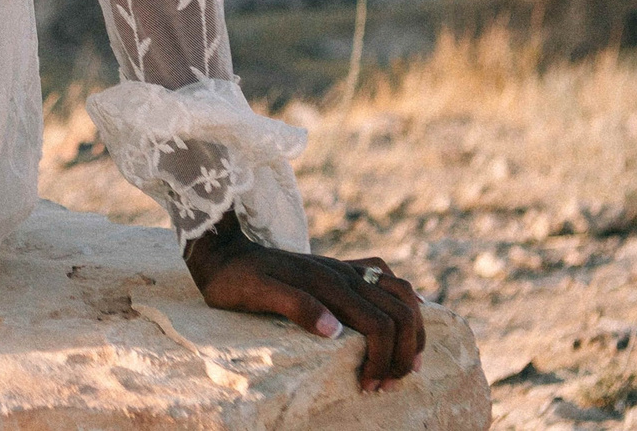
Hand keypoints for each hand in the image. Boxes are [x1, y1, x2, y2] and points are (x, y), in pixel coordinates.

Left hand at [184, 211, 423, 390]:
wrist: (223, 250)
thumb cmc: (235, 279)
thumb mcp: (257, 294)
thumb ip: (295, 306)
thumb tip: (333, 330)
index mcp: (329, 284)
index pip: (380, 325)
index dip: (383, 360)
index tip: (368, 386)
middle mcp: (344, 273)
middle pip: (401, 312)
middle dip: (405, 353)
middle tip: (388, 384)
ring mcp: (344, 268)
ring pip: (401, 293)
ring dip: (413, 329)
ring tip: (407, 361)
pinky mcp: (339, 268)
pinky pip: (385, 276)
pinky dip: (404, 298)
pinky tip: (408, 314)